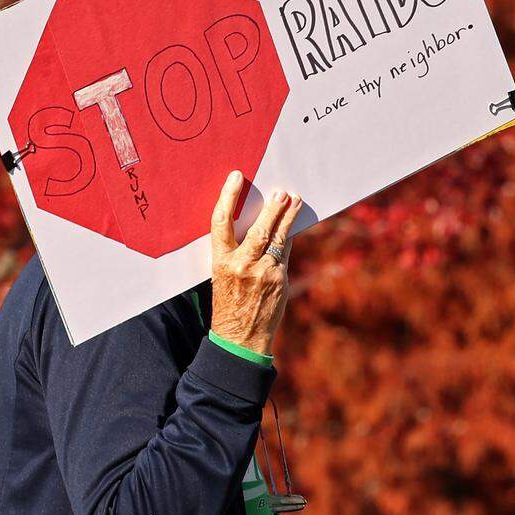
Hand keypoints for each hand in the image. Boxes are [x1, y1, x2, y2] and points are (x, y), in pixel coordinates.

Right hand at [209, 170, 302, 354]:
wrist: (239, 337)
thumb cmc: (229, 302)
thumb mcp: (223, 275)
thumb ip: (236, 251)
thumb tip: (255, 222)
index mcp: (220, 262)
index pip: (222, 222)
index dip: (228, 196)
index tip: (236, 177)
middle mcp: (241, 265)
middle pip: (259, 229)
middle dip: (272, 208)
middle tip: (280, 192)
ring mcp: (263, 273)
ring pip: (278, 238)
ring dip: (288, 217)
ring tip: (294, 199)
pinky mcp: (279, 279)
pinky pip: (286, 252)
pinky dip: (290, 237)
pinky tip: (294, 225)